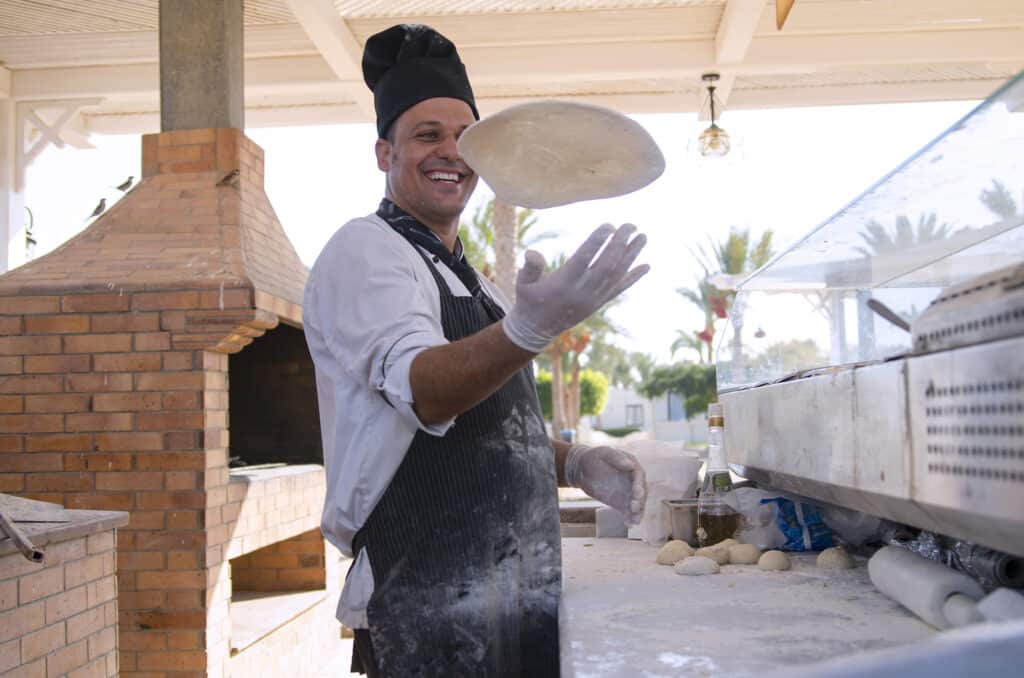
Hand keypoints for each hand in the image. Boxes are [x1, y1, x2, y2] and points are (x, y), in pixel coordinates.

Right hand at [502, 223, 648, 352]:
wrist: (536, 330)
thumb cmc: (528, 299)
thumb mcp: (522, 283)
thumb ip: (529, 268)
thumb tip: (532, 252)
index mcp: (563, 284)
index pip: (583, 260)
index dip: (596, 243)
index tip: (609, 226)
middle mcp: (581, 292)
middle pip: (606, 266)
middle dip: (619, 245)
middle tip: (630, 225)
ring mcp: (593, 299)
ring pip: (616, 276)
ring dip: (631, 256)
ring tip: (643, 236)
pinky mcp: (599, 304)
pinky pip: (619, 290)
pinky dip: (633, 277)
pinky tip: (646, 265)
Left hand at [565, 445, 646, 524]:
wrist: (582, 469)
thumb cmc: (593, 457)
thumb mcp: (603, 454)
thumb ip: (615, 458)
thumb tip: (630, 465)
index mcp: (632, 465)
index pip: (639, 475)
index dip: (639, 484)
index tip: (637, 492)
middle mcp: (633, 480)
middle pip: (641, 491)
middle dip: (640, 500)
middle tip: (634, 506)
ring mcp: (628, 492)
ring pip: (637, 503)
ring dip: (638, 512)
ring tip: (635, 520)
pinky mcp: (622, 502)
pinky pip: (628, 511)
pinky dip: (630, 518)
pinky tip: (629, 524)